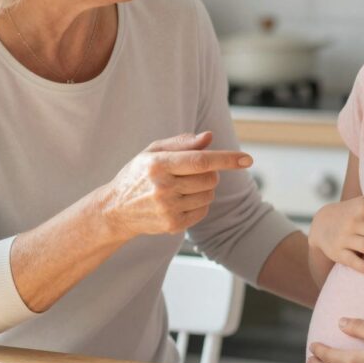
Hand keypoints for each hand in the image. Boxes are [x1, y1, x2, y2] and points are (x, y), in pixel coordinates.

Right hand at [94, 132, 250, 240]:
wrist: (115, 209)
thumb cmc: (139, 175)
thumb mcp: (154, 152)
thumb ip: (182, 143)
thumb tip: (209, 137)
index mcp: (158, 164)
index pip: (201, 160)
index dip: (227, 159)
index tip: (247, 159)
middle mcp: (163, 187)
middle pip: (210, 178)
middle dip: (209, 173)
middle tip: (192, 172)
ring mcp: (168, 209)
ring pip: (209, 195)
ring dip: (204, 189)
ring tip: (183, 187)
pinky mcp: (172, 225)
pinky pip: (203, 211)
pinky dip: (199, 204)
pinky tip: (180, 201)